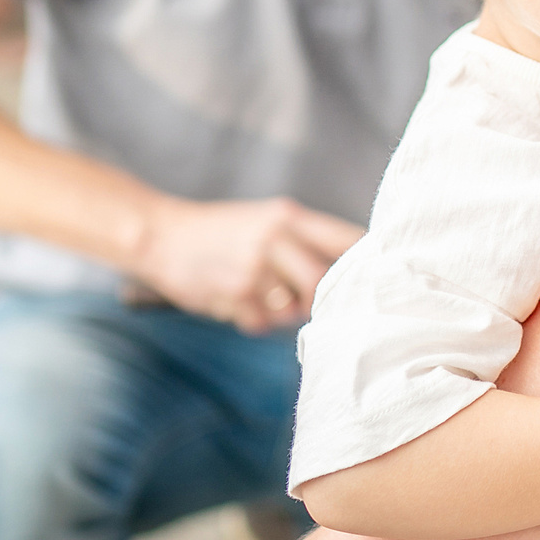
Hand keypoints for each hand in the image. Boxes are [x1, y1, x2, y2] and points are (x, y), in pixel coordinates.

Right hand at [133, 196, 362, 332]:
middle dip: (318, 300)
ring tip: (258, 296)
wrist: (160, 234)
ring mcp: (255, 266)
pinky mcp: (235, 292)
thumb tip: (347, 275)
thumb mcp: (264, 221)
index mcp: (290, 216)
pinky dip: (253, 320)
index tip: (379, 280)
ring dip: (281, 312)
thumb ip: (302, 243)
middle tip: (299, 301)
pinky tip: (234, 301)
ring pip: (294, 308)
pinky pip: (262, 322)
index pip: (348, 239)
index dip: (367, 263)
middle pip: (325, 282)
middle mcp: (277, 237)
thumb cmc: (220, 232)